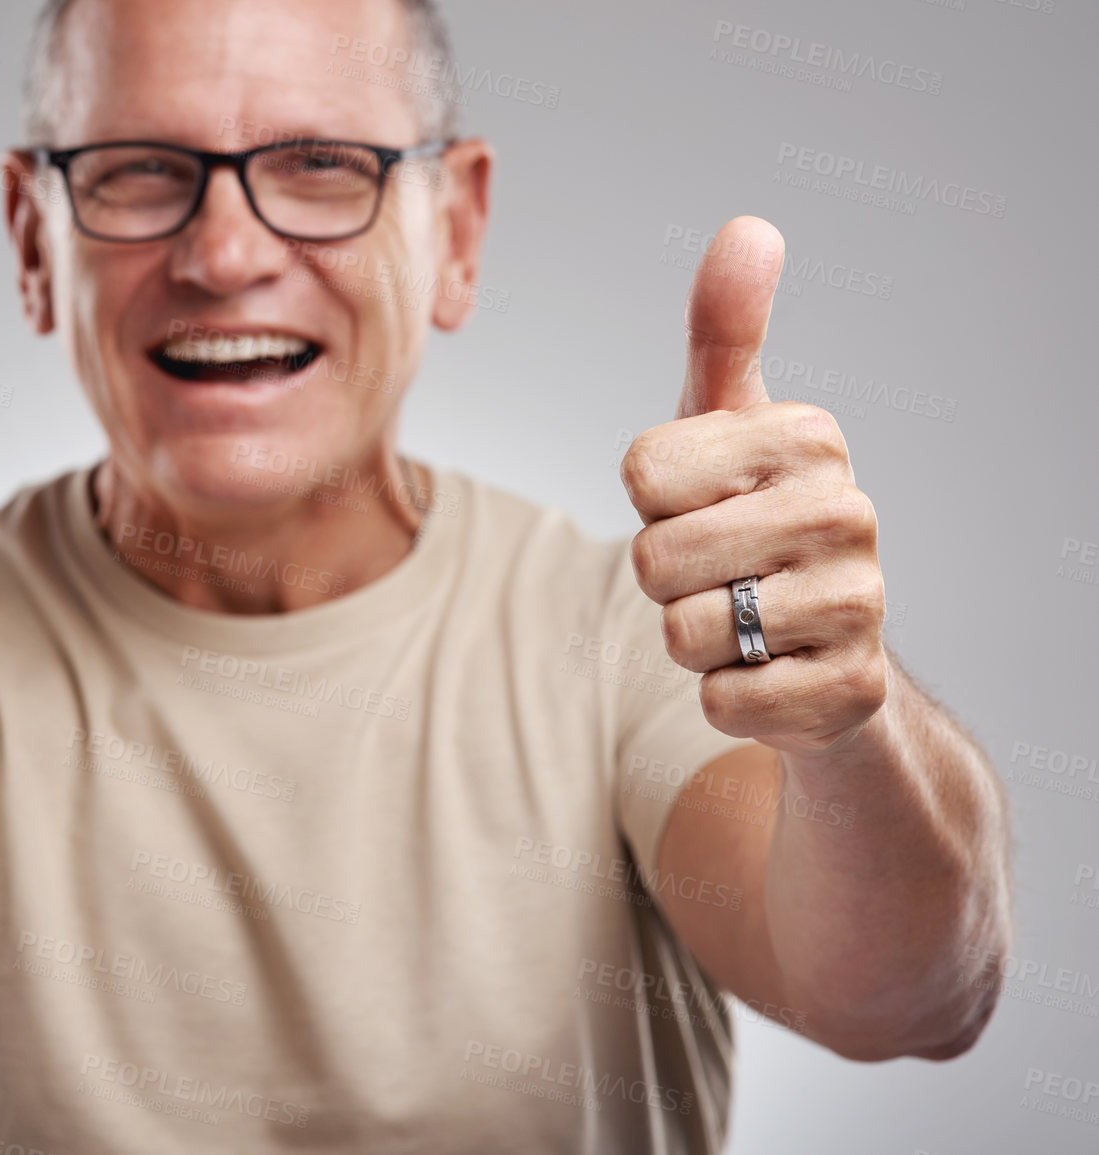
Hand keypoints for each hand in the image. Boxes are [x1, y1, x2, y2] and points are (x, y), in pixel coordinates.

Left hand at [619, 216, 886, 754]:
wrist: (825, 651)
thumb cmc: (750, 521)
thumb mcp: (726, 425)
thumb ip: (723, 331)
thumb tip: (749, 227)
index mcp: (809, 437)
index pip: (642, 473)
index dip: (650, 503)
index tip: (702, 503)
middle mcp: (848, 511)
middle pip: (654, 559)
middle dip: (664, 580)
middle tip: (719, 573)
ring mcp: (858, 604)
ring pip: (682, 633)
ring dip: (692, 639)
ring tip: (746, 620)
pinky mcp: (850, 690)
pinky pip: (720, 699)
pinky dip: (724, 695)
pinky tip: (770, 672)